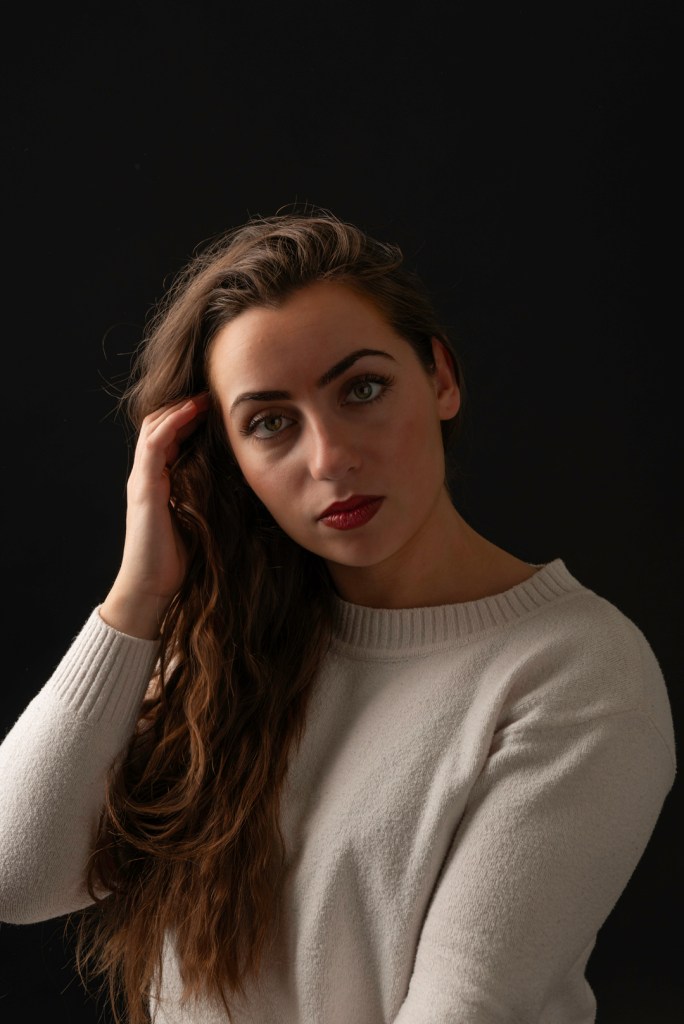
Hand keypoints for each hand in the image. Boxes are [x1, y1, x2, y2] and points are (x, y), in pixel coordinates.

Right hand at [99, 394, 209, 638]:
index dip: (188, 418)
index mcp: (158, 482)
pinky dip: (172, 423)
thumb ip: (208, 497)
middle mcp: (146, 476)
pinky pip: (154, 445)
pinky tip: (192, 411)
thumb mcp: (199, 519)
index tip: (216, 407)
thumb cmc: (179, 561)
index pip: (167, 436)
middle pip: (157, 425)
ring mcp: (142, 481)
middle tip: (212, 394)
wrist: (153, 588)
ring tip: (204, 396)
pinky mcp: (144, 489)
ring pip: (153, 428)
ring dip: (179, 408)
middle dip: (182, 406)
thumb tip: (239, 483)